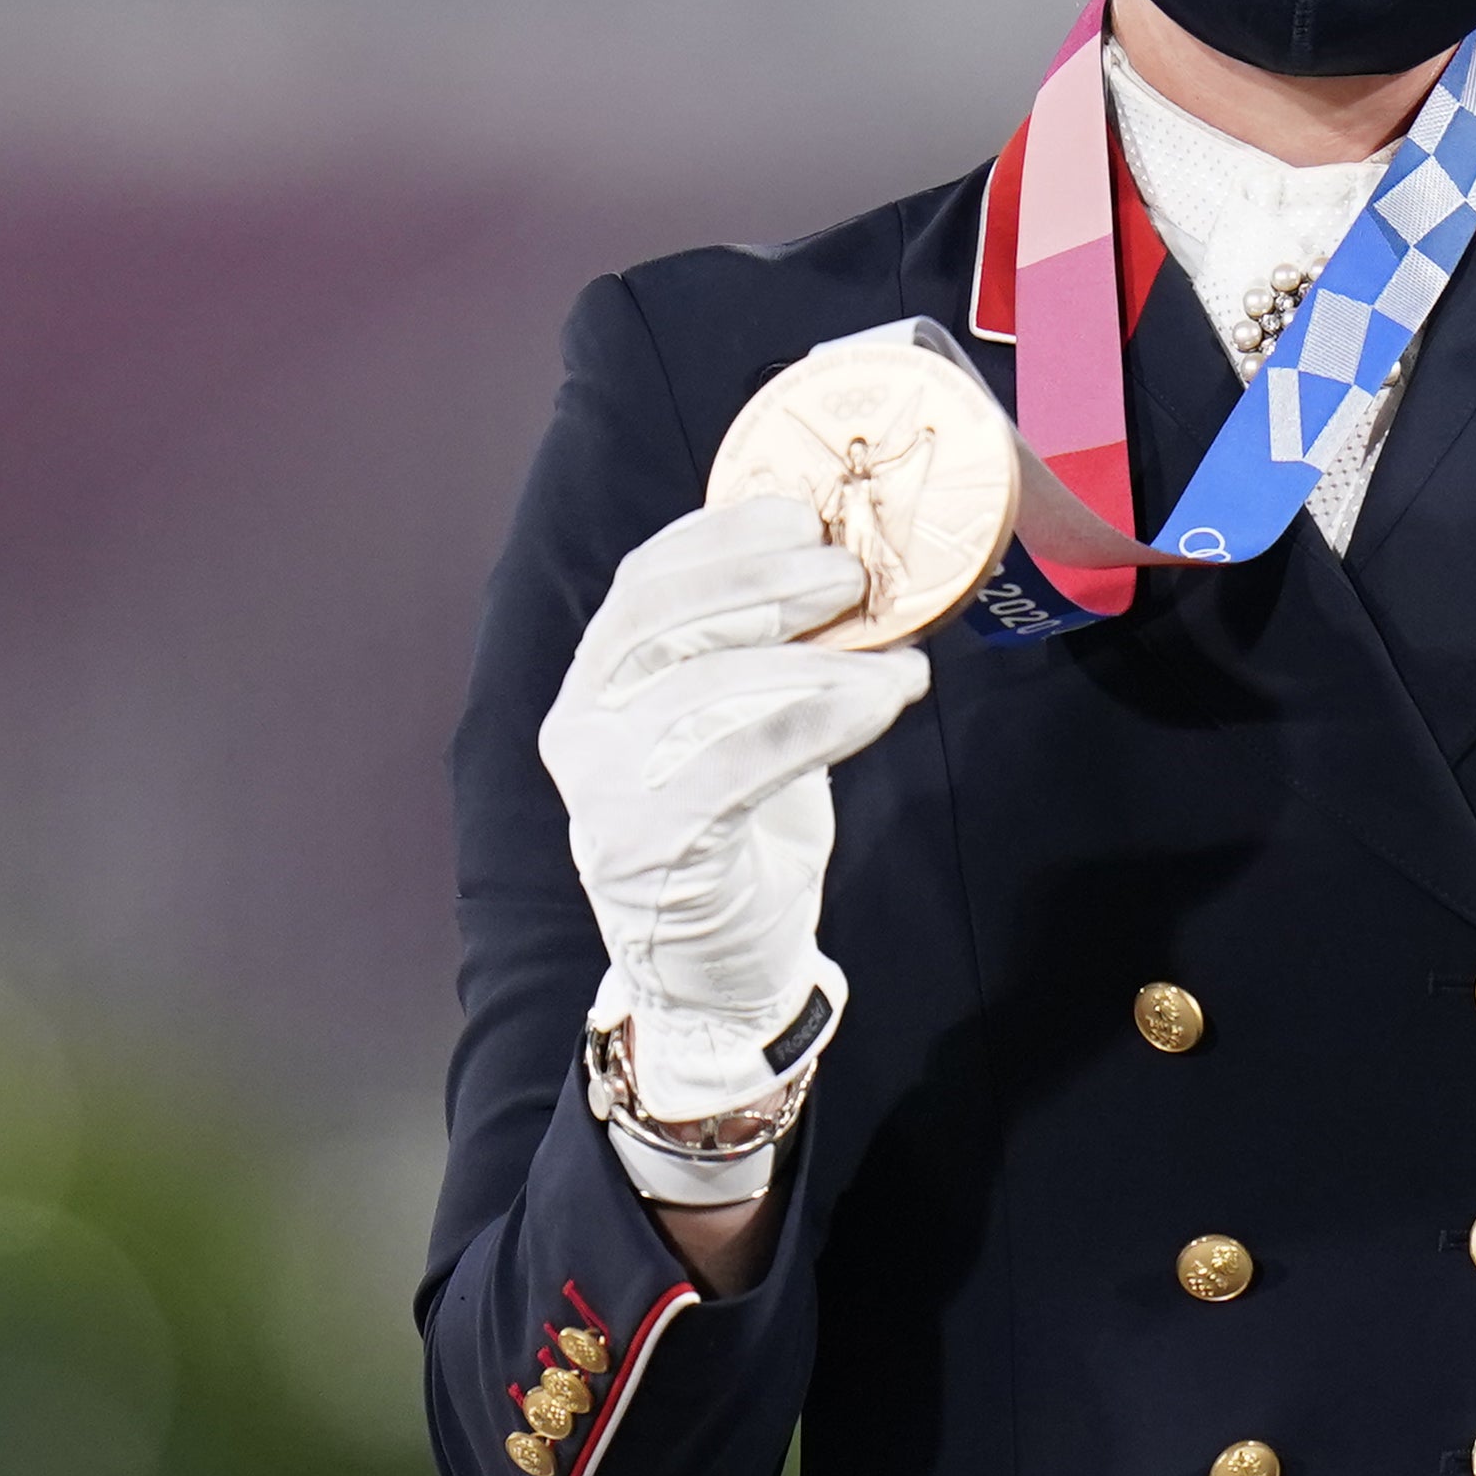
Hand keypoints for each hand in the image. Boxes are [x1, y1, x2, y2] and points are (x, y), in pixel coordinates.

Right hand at [541, 496, 928, 1121]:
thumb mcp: (750, 713)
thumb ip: (771, 645)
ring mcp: (603, 790)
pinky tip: (879, 704)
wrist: (723, 961)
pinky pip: (734, 767)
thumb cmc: (743, 821)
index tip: (802, 513)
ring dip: (815, 664)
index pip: (647, 580)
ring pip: (705, 690)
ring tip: (894, 663)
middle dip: (769, 585)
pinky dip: (816, 724)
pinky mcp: (648, 848)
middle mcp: (582, 725)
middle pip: (666, 621)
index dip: (724, 537)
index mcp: (600, 678)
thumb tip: (854, 559)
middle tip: (855, 578)